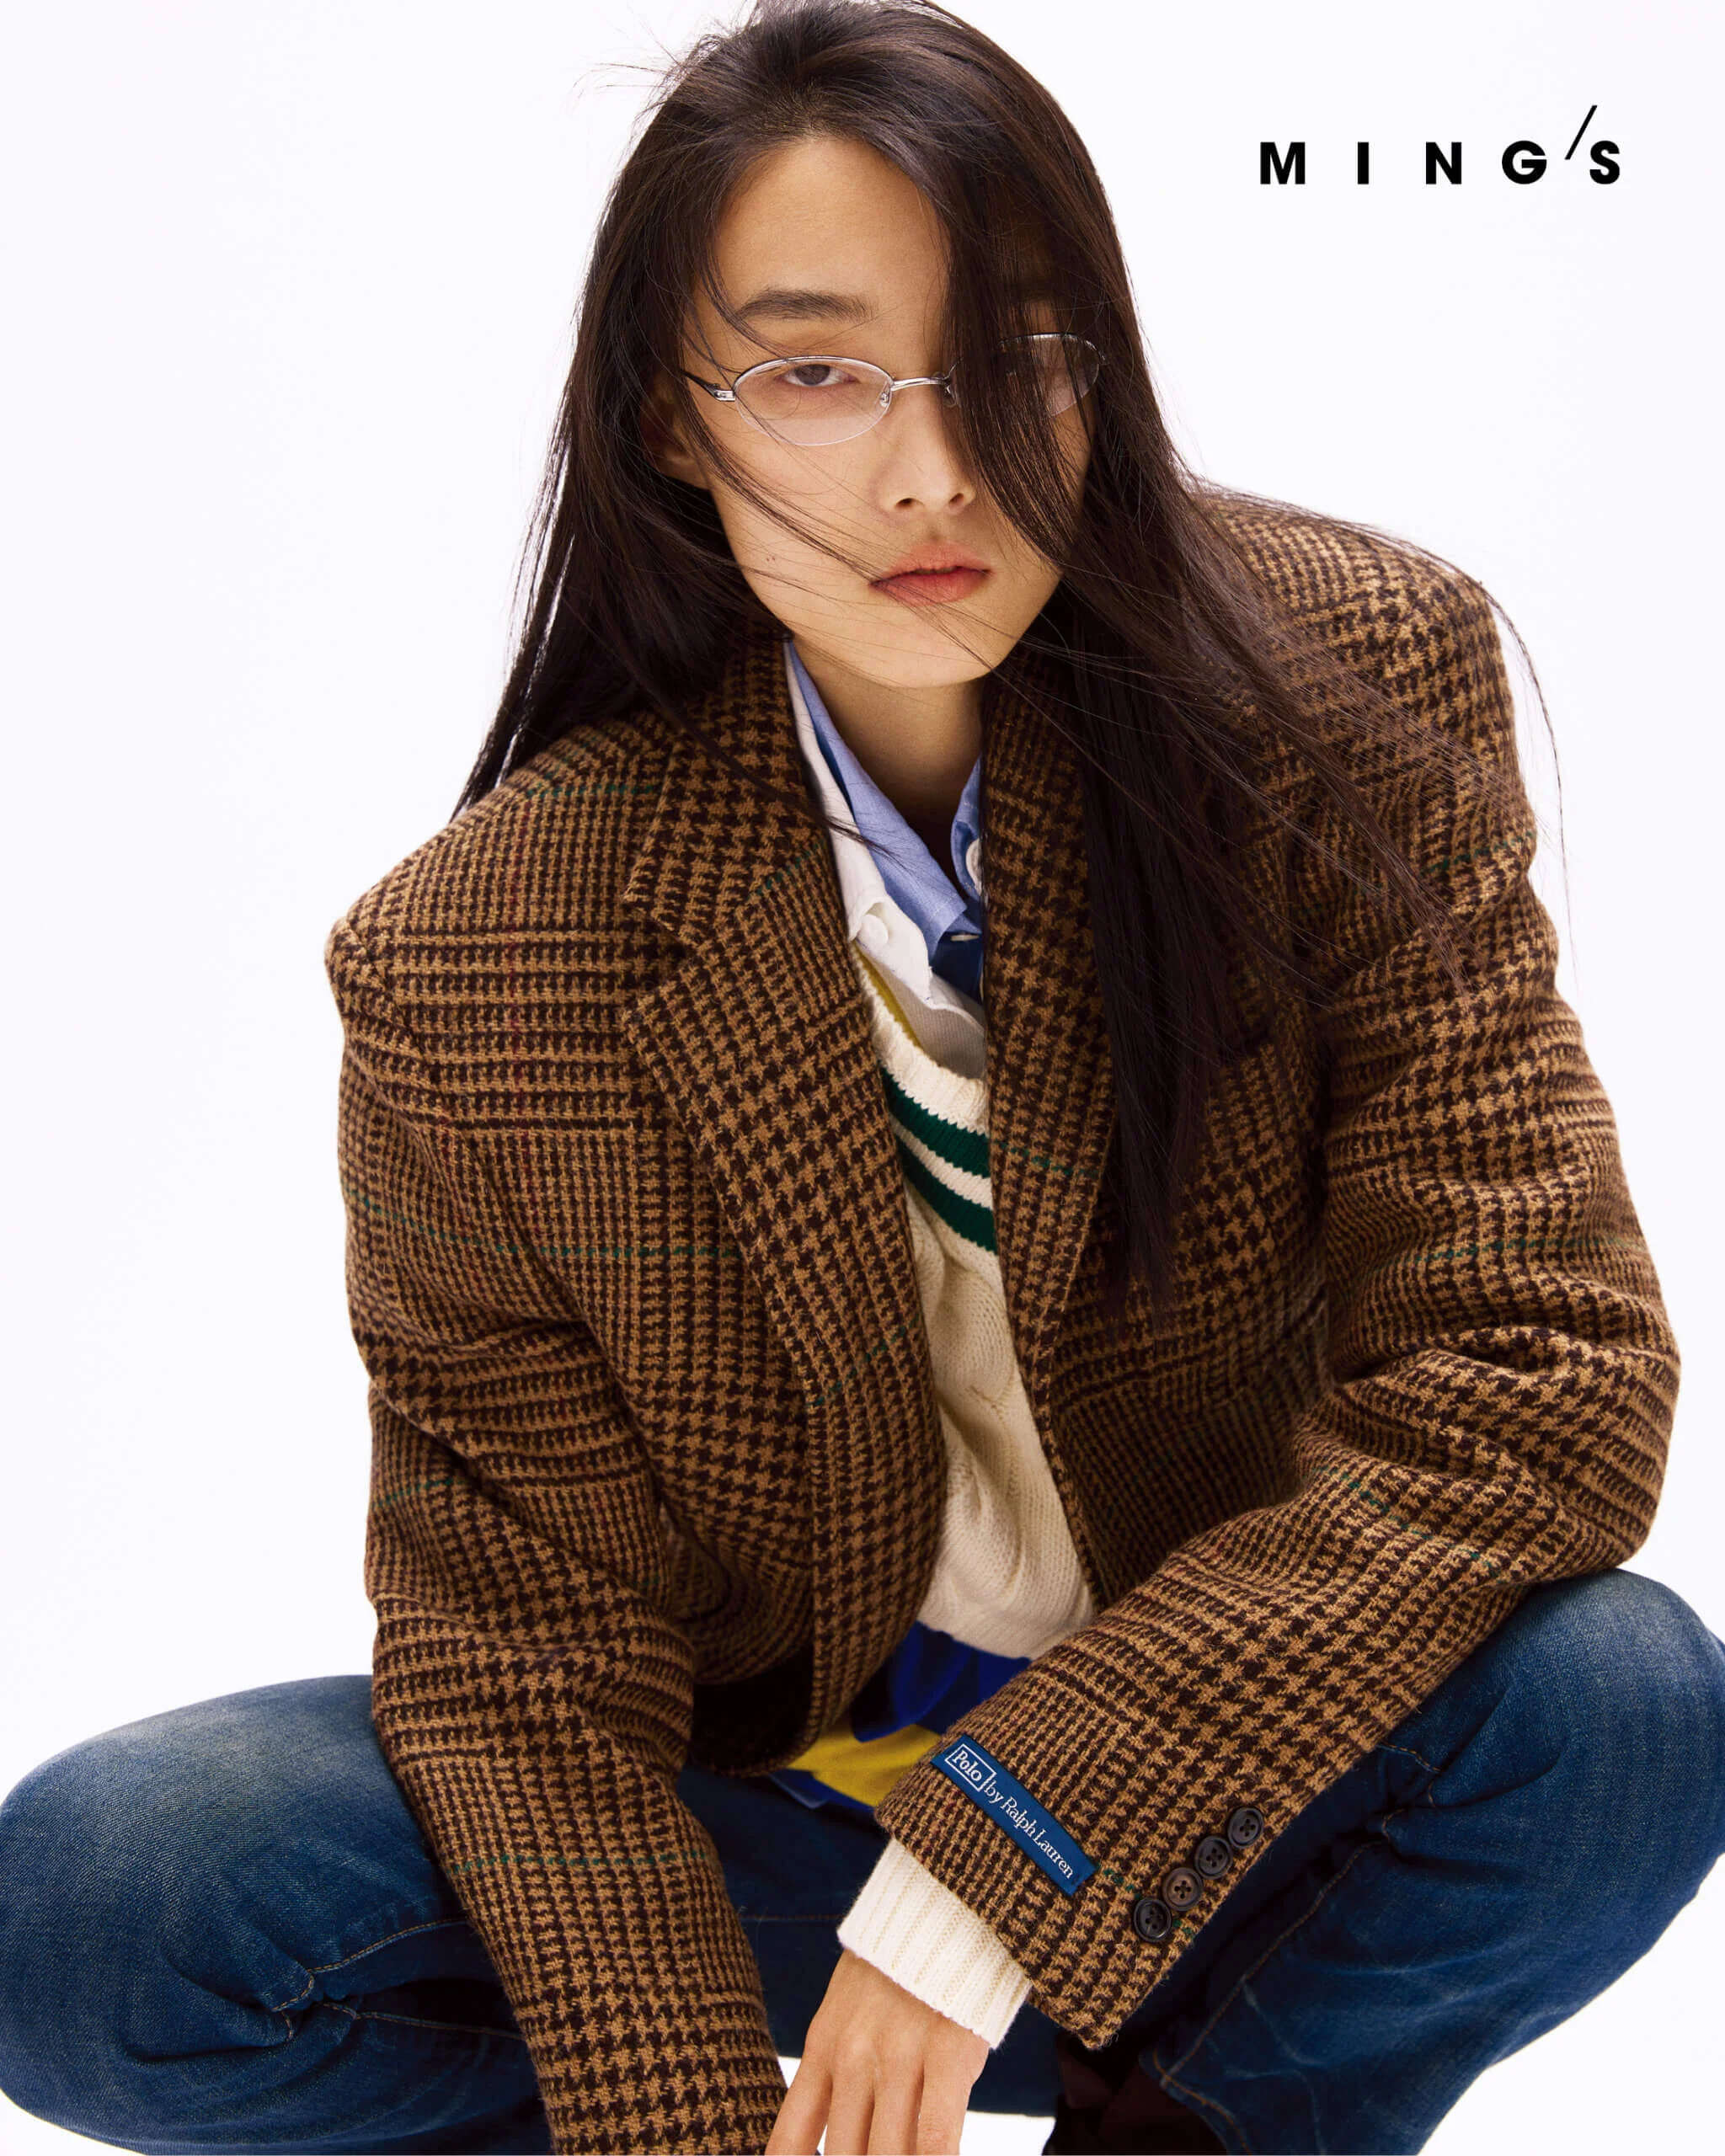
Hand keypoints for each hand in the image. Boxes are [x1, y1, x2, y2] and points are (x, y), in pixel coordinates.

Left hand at [765, 1947, 989, 2154]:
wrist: (944, 1903)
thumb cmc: (897, 1969)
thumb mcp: (846, 2010)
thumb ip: (835, 2073)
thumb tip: (829, 2143)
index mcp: (823, 2047)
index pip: (792, 2139)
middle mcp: (854, 2058)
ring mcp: (900, 2058)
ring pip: (888, 2154)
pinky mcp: (948, 2054)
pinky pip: (936, 2137)